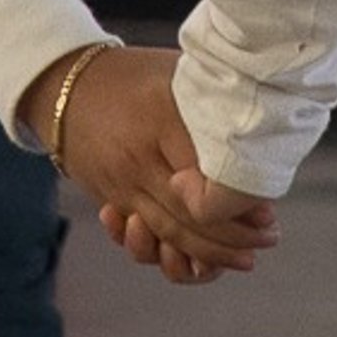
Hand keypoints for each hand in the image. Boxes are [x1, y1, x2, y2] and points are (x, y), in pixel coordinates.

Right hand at [20, 46, 275, 282]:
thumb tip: (260, 140)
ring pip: (168, 234)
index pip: (205, 176)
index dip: (240, 201)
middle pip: (188, 214)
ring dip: (208, 254)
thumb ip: (213, 106)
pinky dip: (173, 253)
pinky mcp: (111, 199)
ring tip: (242, 258)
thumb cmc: (135, 74)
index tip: (269, 212)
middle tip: (268, 240)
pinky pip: (144, 237)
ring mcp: (121, 184)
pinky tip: (200, 262)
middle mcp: (137, 159)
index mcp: (159, 120)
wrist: (66, 85)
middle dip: (232, 237)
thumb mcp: (179, 74)